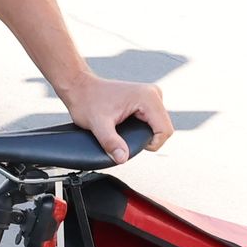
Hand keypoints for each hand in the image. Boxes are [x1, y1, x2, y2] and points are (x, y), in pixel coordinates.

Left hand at [57, 68, 172, 159]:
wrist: (81, 88)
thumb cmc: (87, 100)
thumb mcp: (97, 124)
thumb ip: (111, 142)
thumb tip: (122, 158)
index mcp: (147, 97)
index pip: (165, 130)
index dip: (151, 144)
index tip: (131, 145)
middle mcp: (153, 93)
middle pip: (164, 128)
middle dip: (147, 139)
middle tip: (124, 138)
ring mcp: (151, 95)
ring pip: (160, 125)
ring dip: (146, 133)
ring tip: (125, 131)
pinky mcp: (147, 99)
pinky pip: (154, 121)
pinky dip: (144, 128)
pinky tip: (129, 127)